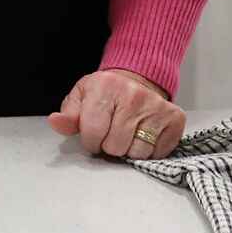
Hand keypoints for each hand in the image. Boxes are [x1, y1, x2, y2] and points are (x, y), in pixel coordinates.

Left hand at [48, 68, 184, 159]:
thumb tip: (56, 122)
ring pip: (137, 152)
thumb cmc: (105, 92)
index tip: (92, 138)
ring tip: (126, 136)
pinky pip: (157, 153)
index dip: (90, 142)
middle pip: (116, 146)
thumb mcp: (81, 97)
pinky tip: (142, 136)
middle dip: (109, 146)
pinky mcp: (175, 119)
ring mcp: (156, 107)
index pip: (93, 131)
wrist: (137, 80)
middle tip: (110, 135)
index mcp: (105, 87)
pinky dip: (148, 151)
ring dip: (128, 150)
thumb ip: (68, 115)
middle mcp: (134, 95)